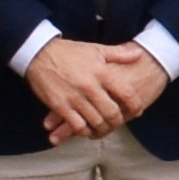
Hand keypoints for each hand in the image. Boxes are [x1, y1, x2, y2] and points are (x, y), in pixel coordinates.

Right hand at [25, 34, 151, 142]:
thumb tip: (139, 54)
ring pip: (96, 122)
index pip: (126, 94)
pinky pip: (77, 125)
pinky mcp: (60, 106)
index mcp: (102, 73)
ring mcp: (75, 98)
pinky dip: (84, 131)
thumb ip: (119, 54)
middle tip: (119, 122)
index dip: (135, 105)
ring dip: (102, 128)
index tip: (137, 110)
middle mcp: (90, 87)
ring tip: (104, 128)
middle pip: (112, 113)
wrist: (39, 53)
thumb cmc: (69, 51)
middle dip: (118, 121)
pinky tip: (86, 129)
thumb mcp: (96, 49)